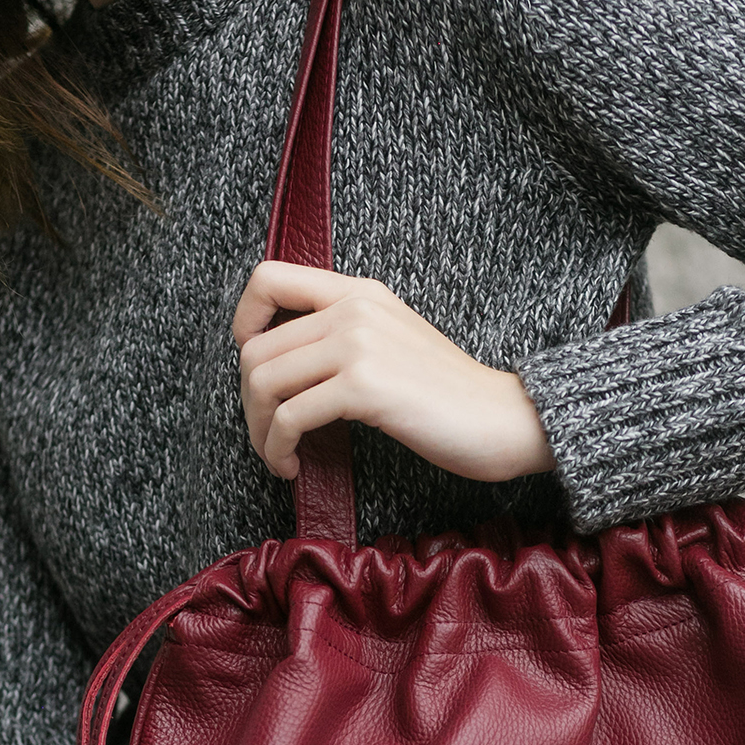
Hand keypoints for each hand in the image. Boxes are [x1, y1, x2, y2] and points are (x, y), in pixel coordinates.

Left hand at [233, 262, 554, 482]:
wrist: (501, 418)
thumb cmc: (447, 396)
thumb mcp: (391, 343)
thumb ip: (344, 337)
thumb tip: (284, 365)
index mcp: (358, 292)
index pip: (268, 278)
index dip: (243, 322)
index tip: (253, 368)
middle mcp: (354, 308)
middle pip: (256, 349)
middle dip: (248, 403)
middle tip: (266, 437)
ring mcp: (359, 344)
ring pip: (265, 382)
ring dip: (259, 431)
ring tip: (278, 456)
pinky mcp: (364, 386)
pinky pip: (290, 417)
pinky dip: (279, 448)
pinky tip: (293, 466)